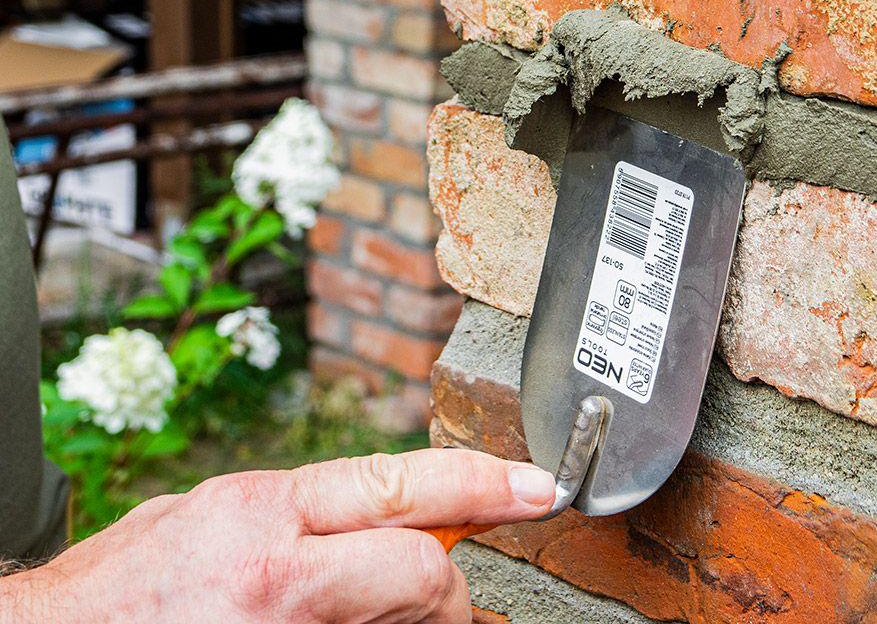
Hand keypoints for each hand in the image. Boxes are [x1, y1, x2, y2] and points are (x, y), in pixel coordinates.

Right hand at [3, 449, 554, 622]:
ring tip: (382, 617)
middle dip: (450, 588)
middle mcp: (276, 573)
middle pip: (417, 568)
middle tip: (454, 600)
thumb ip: (296, 513)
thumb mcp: (212, 513)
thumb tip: (376, 517)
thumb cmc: (121, 588)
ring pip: (393, 622)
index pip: (400, 486)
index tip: (535, 490)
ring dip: (409, 622)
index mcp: (262, 512)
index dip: (481, 487)